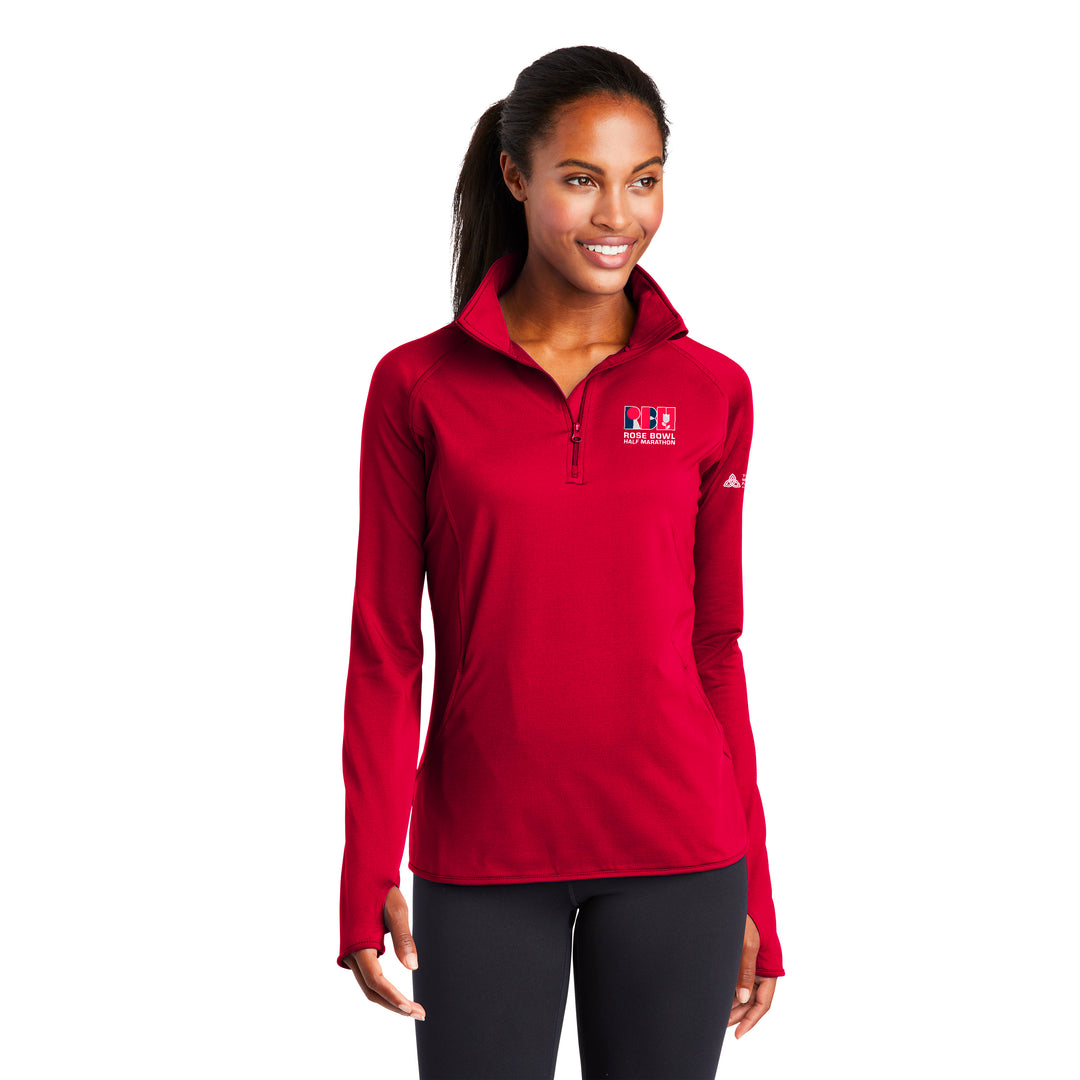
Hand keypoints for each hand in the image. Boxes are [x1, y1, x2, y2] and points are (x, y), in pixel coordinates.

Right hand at [343, 885, 426, 1020]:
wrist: (364, 874)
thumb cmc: (382, 889)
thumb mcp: (397, 910)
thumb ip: (404, 938)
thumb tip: (414, 968)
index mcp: (359, 944)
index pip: (376, 980)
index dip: (393, 997)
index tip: (411, 1008)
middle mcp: (352, 953)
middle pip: (371, 991)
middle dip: (394, 1005)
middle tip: (420, 1013)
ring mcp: (352, 954)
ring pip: (369, 987)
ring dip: (389, 1000)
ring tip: (413, 1008)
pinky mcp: (357, 952)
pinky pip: (368, 977)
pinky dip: (383, 989)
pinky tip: (399, 993)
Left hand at [727, 913, 774, 1038]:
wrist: (739, 897)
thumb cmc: (747, 918)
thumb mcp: (746, 945)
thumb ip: (745, 972)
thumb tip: (741, 999)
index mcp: (769, 969)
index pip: (762, 1003)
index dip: (751, 1020)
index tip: (738, 1034)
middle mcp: (761, 969)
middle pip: (752, 1000)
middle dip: (738, 1015)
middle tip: (720, 1025)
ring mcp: (750, 964)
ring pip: (743, 991)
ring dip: (731, 1004)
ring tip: (716, 1015)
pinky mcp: (739, 957)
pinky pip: (736, 979)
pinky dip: (727, 990)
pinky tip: (716, 997)